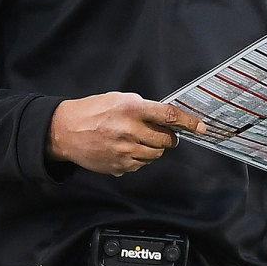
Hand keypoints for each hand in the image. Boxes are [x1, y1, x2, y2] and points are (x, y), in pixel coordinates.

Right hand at [47, 91, 206, 175]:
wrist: (65, 131)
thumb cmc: (93, 111)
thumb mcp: (119, 99)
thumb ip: (143, 107)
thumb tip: (167, 118)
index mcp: (131, 109)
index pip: (168, 115)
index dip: (188, 122)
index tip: (201, 127)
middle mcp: (129, 130)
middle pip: (166, 140)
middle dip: (169, 138)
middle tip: (163, 134)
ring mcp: (124, 151)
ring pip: (156, 155)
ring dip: (154, 148)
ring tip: (138, 139)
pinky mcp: (119, 166)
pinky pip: (141, 165)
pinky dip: (140, 158)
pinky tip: (126, 148)